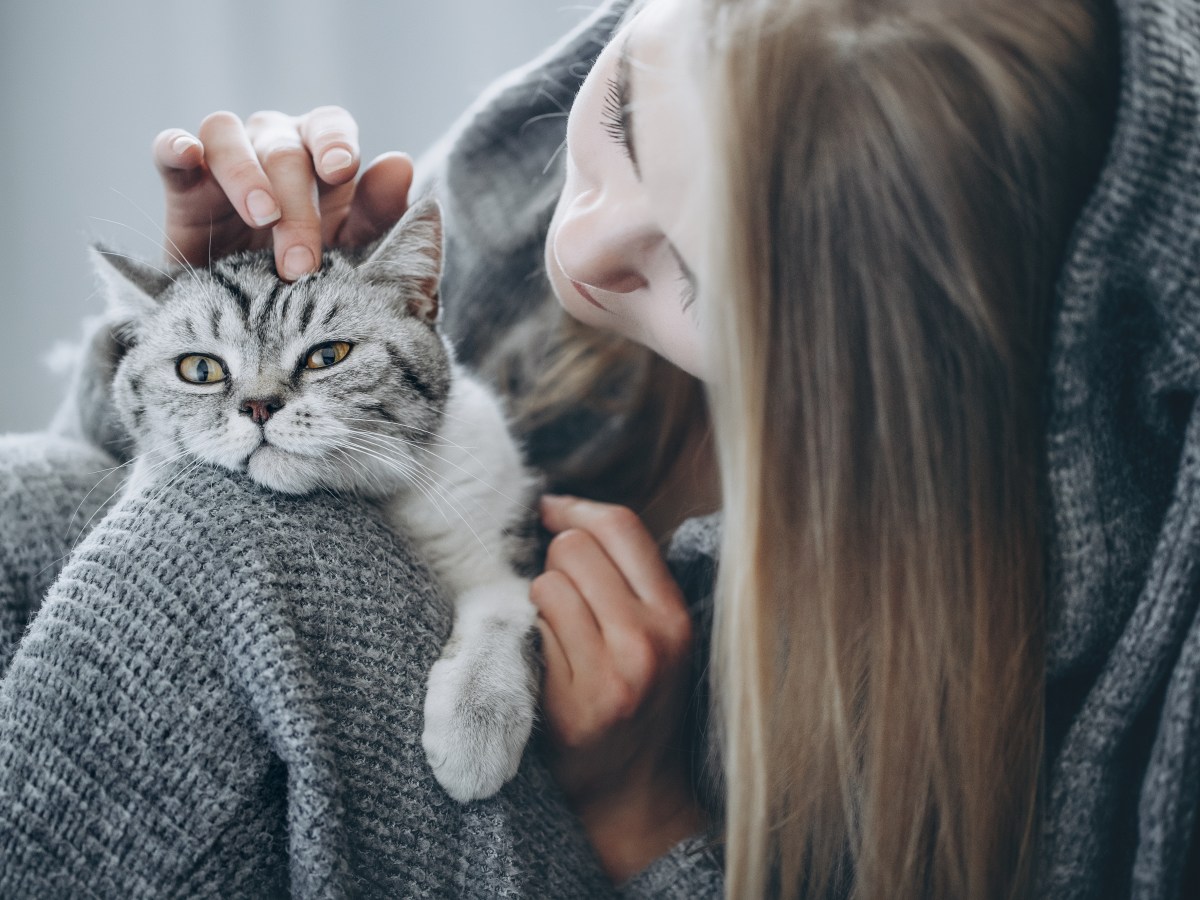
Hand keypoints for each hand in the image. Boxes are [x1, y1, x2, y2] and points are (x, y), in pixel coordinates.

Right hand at [152, 106, 412, 278]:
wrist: (254, 328)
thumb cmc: (317, 281)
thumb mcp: (354, 256)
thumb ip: (378, 216)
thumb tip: (399, 164)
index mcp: (321, 157)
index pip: (330, 126)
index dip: (335, 141)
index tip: (340, 170)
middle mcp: (275, 147)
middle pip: (284, 148)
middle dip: (297, 204)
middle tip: (302, 262)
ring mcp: (226, 161)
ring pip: (228, 134)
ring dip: (246, 175)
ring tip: (261, 216)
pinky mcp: (183, 184)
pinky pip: (171, 148)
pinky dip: (177, 146)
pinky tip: (188, 156)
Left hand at [532, 494, 705, 881]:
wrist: (630, 791)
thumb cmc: (639, 697)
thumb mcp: (659, 635)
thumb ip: (627, 576)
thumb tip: (559, 508)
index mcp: (674, 618)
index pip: (621, 527)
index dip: (577, 508)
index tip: (552, 510)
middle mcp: (646, 642)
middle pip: (574, 549)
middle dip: (558, 562)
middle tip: (563, 596)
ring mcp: (606, 675)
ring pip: (545, 586)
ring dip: (539, 602)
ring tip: (557, 635)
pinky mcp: (567, 704)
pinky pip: (529, 632)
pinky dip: (528, 638)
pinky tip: (545, 663)